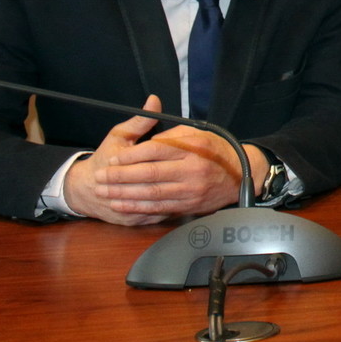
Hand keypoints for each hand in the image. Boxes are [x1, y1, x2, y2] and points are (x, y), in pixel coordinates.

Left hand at [63, 96, 260, 224]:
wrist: (240, 175)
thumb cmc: (216, 150)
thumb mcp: (198, 133)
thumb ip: (171, 135)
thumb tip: (147, 139)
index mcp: (193, 147)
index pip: (156, 150)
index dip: (131, 155)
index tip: (112, 157)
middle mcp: (192, 169)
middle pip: (149, 173)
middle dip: (120, 176)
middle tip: (100, 176)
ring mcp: (190, 189)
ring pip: (151, 193)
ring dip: (123, 194)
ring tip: (104, 191)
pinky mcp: (188, 205)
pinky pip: (158, 208)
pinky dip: (137, 207)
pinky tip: (121, 204)